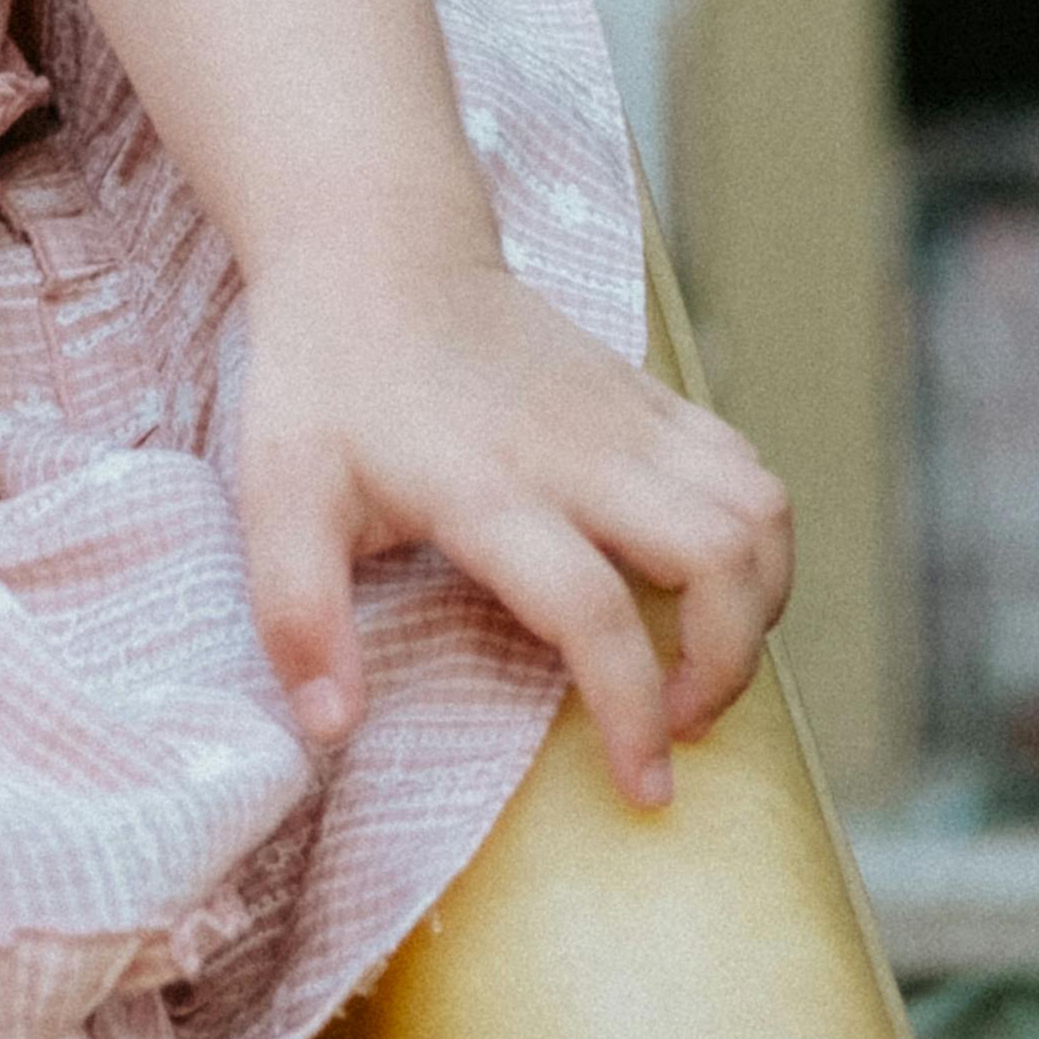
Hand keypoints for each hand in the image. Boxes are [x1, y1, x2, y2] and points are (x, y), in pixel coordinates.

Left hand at [229, 246, 792, 808]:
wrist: (376, 250)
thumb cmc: (324, 382)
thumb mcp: (277, 494)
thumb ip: (297, 612)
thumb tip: (328, 728)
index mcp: (487, 488)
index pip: (593, 611)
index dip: (634, 711)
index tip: (646, 788)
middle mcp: (579, 452)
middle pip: (719, 557)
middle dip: (731, 664)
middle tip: (682, 720)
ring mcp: (626, 418)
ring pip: (759, 510)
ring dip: (761, 601)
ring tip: (705, 656)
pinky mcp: (650, 394)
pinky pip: (747, 469)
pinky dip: (757, 538)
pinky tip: (706, 579)